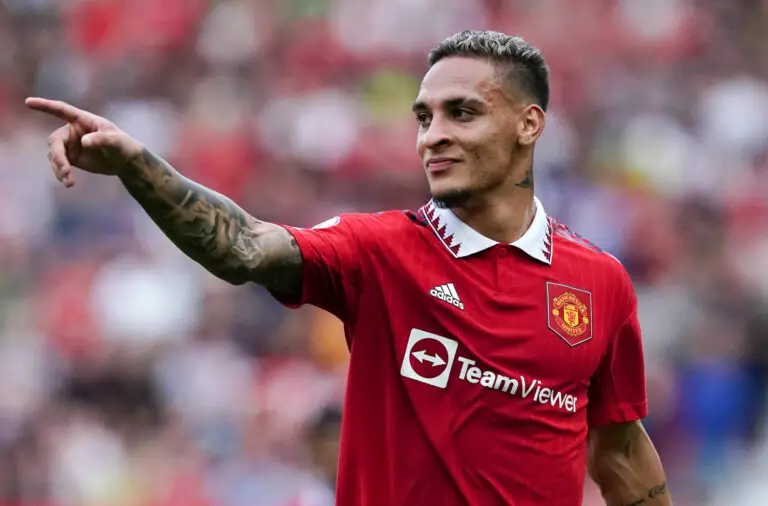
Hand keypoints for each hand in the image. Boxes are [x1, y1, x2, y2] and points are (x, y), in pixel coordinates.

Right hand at [25, 97, 143, 186]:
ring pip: (54, 154)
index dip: (45, 106)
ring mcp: (70, 144)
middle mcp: (73, 131)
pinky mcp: (71, 158)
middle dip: (58, 157)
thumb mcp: (116, 141)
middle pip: (55, 140)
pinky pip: (58, 164)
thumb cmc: (123, 145)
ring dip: (59, 168)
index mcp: (83, 120)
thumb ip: (101, 139)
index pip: (62, 110)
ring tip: (69, 182)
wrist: (125, 161)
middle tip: (66, 171)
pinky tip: (68, 182)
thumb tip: (84, 141)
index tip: (29, 102)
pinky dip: (61, 173)